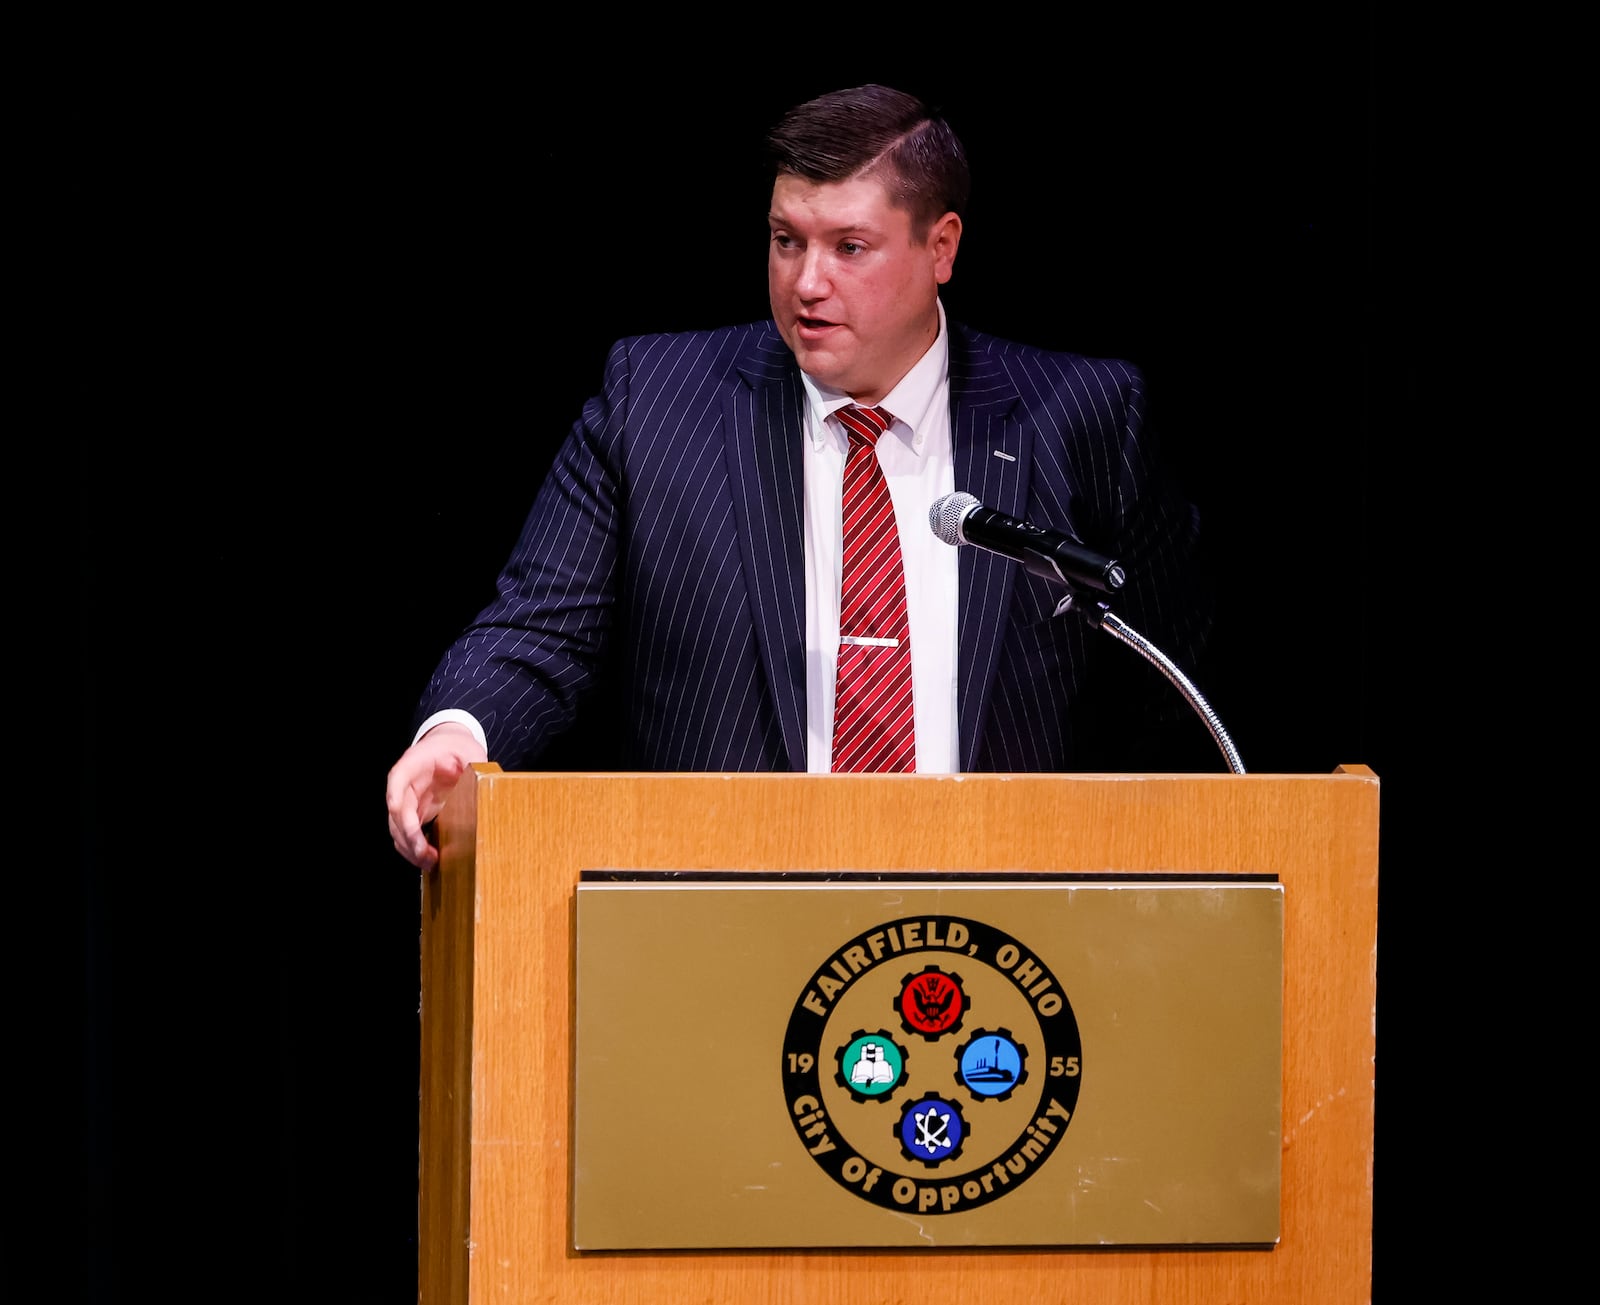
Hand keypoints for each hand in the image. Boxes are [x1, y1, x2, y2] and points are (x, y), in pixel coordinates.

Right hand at [385, 723, 487, 870]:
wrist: (449, 747)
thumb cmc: (456, 747)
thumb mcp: (469, 751)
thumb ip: (474, 765)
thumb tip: (483, 782)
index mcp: (413, 763)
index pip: (398, 779)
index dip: (396, 799)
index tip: (400, 816)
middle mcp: (404, 784)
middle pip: (396, 812)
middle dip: (408, 835)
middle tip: (424, 855)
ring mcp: (407, 800)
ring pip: (398, 828)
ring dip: (410, 848)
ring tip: (430, 863)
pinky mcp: (415, 813)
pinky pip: (408, 834)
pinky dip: (415, 849)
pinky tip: (430, 860)